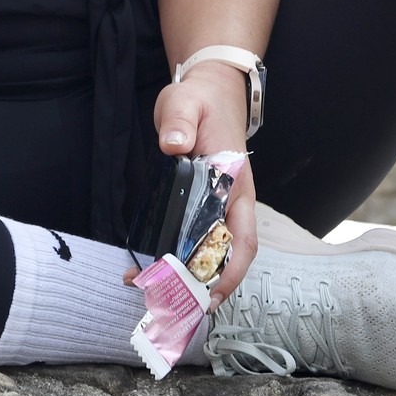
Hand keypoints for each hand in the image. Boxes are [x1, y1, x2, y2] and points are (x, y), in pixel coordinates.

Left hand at [154, 66, 256, 309]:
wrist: (208, 91)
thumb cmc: (200, 100)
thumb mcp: (185, 102)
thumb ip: (180, 120)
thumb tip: (174, 144)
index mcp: (236, 184)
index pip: (242, 236)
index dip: (231, 270)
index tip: (210, 294)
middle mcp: (231, 201)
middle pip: (224, 254)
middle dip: (201, 284)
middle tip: (168, 304)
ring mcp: (216, 204)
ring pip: (207, 250)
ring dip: (186, 275)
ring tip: (153, 293)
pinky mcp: (199, 203)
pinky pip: (192, 237)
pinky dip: (177, 257)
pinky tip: (153, 269)